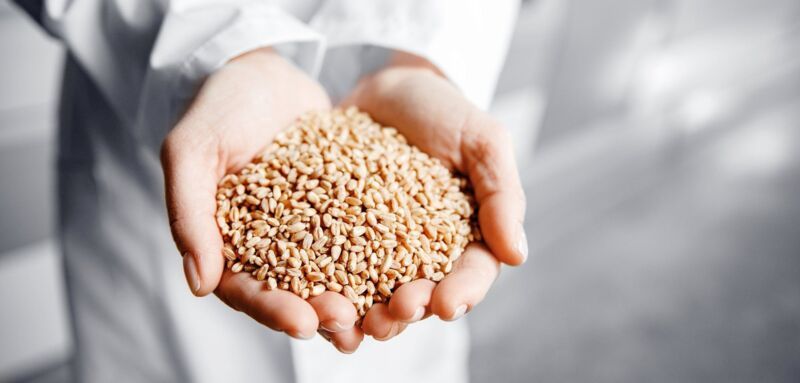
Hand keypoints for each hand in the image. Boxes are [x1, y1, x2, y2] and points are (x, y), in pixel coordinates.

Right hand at [161, 48, 362, 352]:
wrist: (260, 71)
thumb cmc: (217, 107)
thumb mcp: (192, 152)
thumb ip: (189, 213)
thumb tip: (198, 284)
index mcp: (228, 245)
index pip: (248, 290)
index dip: (273, 310)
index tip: (303, 323)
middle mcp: (270, 245)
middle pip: (296, 292)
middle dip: (323, 312)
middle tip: (350, 323)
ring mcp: (309, 228)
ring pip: (334, 273)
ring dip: (359, 296)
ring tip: (382, 309)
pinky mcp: (342, 207)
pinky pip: (363, 234)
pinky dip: (383, 254)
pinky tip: (408, 267)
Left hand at [341, 54, 527, 339]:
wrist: (385, 88)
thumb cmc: (443, 111)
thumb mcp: (482, 141)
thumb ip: (502, 193)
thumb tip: (517, 256)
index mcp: (467, 237)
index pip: (472, 274)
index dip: (462, 293)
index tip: (446, 305)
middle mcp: (424, 253)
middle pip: (423, 295)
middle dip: (411, 310)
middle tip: (395, 314)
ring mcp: (379, 250)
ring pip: (377, 295)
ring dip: (368, 314)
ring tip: (354, 322)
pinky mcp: (338, 238)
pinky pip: (333, 271)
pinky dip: (327, 292)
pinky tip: (314, 304)